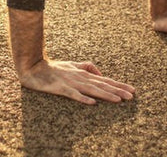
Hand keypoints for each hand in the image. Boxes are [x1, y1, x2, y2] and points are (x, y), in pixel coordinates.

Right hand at [18, 59, 135, 104]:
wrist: (33, 67)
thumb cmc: (54, 68)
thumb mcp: (72, 64)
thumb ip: (87, 67)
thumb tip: (100, 73)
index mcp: (84, 73)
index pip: (105, 80)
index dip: (119, 85)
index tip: (132, 90)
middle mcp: (80, 77)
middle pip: (102, 85)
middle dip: (118, 90)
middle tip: (131, 96)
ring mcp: (71, 82)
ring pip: (92, 89)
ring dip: (106, 95)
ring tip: (118, 100)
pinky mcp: (60, 88)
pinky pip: (73, 94)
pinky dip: (83, 98)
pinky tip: (92, 103)